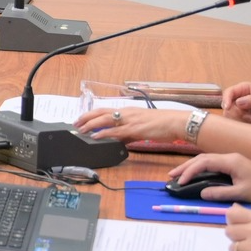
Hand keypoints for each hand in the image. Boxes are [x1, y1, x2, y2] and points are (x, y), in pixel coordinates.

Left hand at [73, 105, 188, 143]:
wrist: (175, 123)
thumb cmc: (162, 124)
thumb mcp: (141, 126)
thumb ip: (129, 132)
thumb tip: (120, 139)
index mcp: (128, 111)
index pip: (104, 110)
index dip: (91, 114)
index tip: (81, 119)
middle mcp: (126, 113)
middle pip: (100, 112)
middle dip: (86, 117)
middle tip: (75, 124)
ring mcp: (129, 120)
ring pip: (105, 120)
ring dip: (90, 125)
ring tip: (80, 130)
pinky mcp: (134, 129)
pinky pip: (115, 130)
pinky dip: (103, 133)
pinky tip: (96, 136)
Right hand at [169, 152, 250, 203]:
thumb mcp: (241, 193)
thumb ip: (220, 193)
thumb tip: (201, 193)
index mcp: (230, 161)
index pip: (204, 162)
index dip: (190, 171)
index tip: (180, 181)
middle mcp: (228, 157)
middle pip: (202, 158)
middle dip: (185, 166)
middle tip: (171, 175)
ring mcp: (230, 159)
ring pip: (205, 159)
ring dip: (191, 166)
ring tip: (178, 174)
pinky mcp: (232, 163)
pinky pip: (211, 162)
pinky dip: (200, 167)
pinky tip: (194, 173)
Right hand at [222, 82, 250, 126]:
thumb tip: (238, 102)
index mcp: (244, 89)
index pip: (229, 92)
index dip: (226, 99)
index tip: (227, 107)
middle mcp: (239, 98)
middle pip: (227, 105)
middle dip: (235, 112)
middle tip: (247, 116)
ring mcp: (240, 109)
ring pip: (230, 114)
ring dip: (239, 118)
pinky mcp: (242, 118)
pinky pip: (235, 122)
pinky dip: (242, 123)